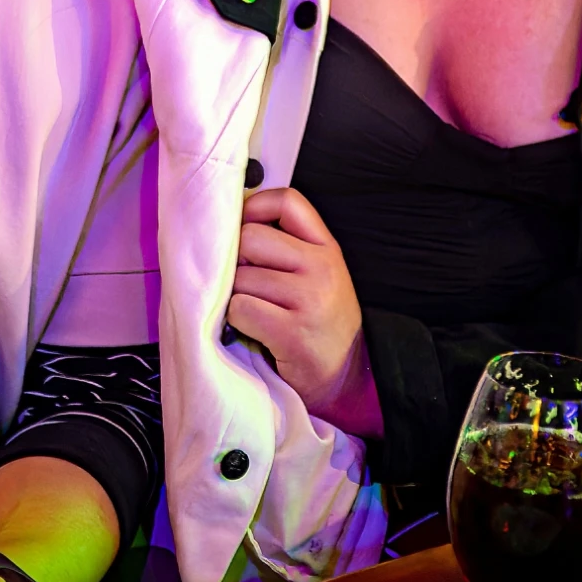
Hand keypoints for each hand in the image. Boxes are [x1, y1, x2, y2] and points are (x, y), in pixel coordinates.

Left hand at [227, 186, 382, 436]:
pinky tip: (252, 331)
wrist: (346, 380)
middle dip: (237, 260)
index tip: (242, 226)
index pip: (288, 201)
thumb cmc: (320, 324)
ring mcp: (309, 300)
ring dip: (235, 295)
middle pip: (251, 237)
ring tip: (253, 311)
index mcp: (327, 248)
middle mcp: (322, 268)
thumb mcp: (319, 275)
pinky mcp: (291, 333)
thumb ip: (289, 245)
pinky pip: (240, 308)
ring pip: (240, 277)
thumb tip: (235, 221)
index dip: (255, 206)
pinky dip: (236, 320)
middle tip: (246, 283)